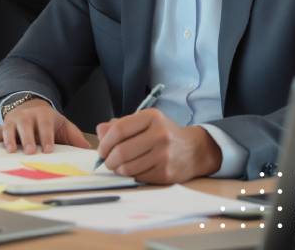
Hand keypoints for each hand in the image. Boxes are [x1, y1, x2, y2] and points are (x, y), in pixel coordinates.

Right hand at [0, 99, 90, 153]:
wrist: (31, 107)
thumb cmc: (49, 122)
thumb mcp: (63, 125)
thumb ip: (75, 137)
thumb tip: (88, 151)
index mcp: (43, 115)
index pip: (45, 125)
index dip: (47, 136)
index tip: (49, 149)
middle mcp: (27, 115)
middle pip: (26, 125)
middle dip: (28, 138)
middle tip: (31, 151)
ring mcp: (13, 120)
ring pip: (9, 127)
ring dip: (10, 138)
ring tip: (12, 150)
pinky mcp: (2, 125)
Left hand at [95, 108, 220, 183]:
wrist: (195, 150)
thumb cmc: (163, 134)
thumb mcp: (144, 121)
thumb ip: (119, 125)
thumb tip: (100, 132)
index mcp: (151, 118)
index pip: (118, 130)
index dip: (104, 142)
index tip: (101, 149)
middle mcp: (160, 135)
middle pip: (121, 151)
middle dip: (109, 159)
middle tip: (108, 161)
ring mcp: (164, 156)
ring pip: (128, 167)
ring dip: (118, 169)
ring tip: (119, 166)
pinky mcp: (167, 173)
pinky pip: (139, 177)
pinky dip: (131, 175)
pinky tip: (134, 169)